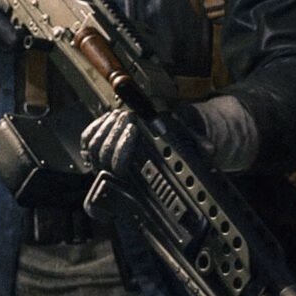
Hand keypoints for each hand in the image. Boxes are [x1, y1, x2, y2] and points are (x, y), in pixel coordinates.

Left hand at [79, 106, 205, 180]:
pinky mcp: (95, 149)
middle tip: (129, 117)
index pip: (118, 171)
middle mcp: (116, 175)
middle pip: (103, 156)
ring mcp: (103, 163)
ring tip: (122, 115)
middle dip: (115, 134)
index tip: (134, 130)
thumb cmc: (177, 144)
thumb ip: (199, 146)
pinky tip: (109, 118)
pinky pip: (87, 139)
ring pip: (93, 147)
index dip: (122, 151)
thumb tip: (208, 149)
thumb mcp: (191, 144)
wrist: (167, 140)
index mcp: (137, 179)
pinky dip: (96, 126)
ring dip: (106, 128)